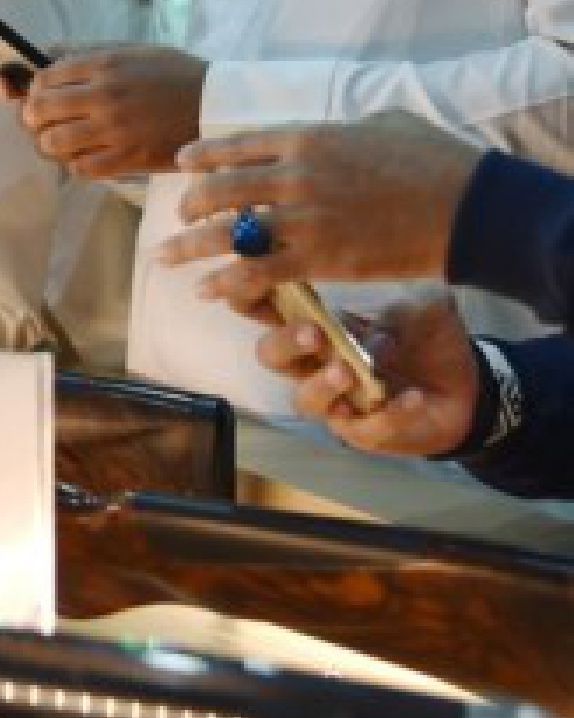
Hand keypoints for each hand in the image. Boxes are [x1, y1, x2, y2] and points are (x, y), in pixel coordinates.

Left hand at [17, 45, 207, 178]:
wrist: (217, 105)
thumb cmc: (175, 74)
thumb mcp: (133, 50)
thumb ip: (89, 52)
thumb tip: (47, 52)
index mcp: (105, 64)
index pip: (43, 78)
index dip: (35, 89)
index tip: (42, 96)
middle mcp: (104, 95)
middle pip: (39, 110)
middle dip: (33, 117)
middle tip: (44, 121)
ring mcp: (114, 129)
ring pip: (52, 142)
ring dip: (50, 143)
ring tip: (62, 141)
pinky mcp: (128, 158)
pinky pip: (80, 168)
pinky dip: (75, 164)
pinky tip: (85, 156)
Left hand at [157, 113, 481, 299]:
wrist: (471, 207)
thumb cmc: (436, 161)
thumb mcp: (385, 123)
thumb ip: (345, 127)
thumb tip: (333, 129)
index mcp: (307, 137)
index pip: (236, 145)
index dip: (203, 156)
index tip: (183, 163)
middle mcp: (294, 175)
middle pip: (220, 190)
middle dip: (191, 206)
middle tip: (179, 218)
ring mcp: (303, 219)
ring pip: (227, 234)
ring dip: (189, 247)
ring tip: (166, 257)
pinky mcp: (319, 260)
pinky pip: (255, 273)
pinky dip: (225, 283)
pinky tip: (206, 291)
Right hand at [249, 291, 478, 457]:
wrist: (466, 389)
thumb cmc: (425, 341)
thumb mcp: (413, 309)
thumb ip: (389, 309)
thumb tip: (369, 333)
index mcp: (320, 326)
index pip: (271, 310)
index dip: (251, 299)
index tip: (254, 284)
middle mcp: (315, 364)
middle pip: (271, 355)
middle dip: (285, 343)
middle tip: (313, 334)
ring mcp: (335, 402)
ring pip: (305, 400)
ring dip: (322, 385)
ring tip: (348, 373)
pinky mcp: (362, 433)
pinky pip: (365, 428)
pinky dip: (390, 413)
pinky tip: (413, 398)